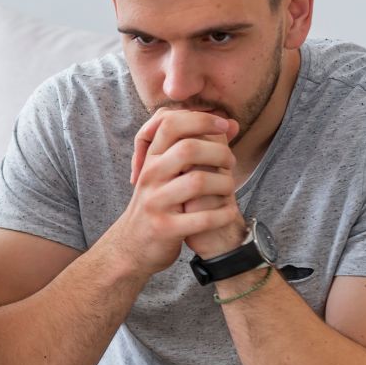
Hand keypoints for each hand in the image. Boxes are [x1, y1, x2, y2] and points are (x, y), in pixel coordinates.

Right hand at [112, 108, 241, 273]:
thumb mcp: (166, 173)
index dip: (202, 119)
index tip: (225, 125)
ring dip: (225, 184)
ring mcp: (155, 203)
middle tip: (230, 163)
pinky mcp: (164, 229)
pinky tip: (228, 213)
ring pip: (198, 182)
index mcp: (151, 159)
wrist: (132, 246)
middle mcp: (149, 177)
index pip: (171, 123)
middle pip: (188, 149)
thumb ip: (194, 147)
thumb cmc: (159, 204)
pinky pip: (203, 218)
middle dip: (220, 153)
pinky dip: (223, 214)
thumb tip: (233, 124)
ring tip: (229, 189)